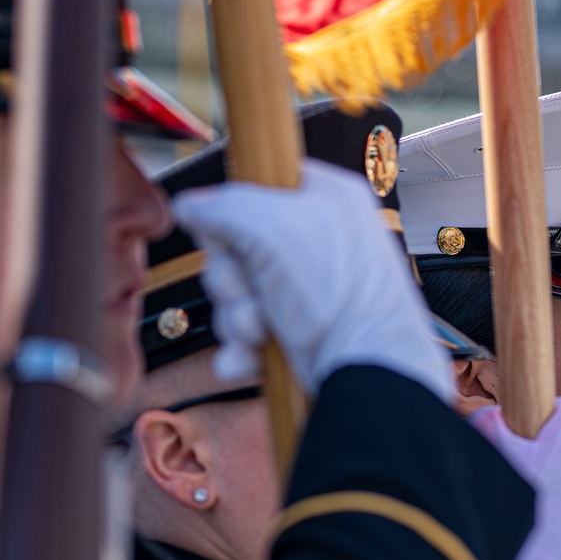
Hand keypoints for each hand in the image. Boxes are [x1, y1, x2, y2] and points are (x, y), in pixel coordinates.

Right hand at [172, 160, 452, 401]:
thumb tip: (191, 205)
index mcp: (328, 200)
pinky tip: (251, 356)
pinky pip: (248, 334)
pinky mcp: (300, 334)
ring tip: (259, 330)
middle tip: (248, 291)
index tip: (228, 234)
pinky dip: (243, 348)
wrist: (369, 373)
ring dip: (237, 317)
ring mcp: (310, 291)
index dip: (233, 213)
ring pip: (239, 294)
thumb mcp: (276, 229)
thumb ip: (226, 207)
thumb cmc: (338, 296)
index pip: (261, 186)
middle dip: (231, 277)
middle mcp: (320, 241)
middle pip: (239, 245)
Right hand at [471, 398, 560, 559]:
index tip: (515, 437)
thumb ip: (490, 430)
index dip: (535, 420)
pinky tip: (533, 541)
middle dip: (536, 460)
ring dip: (544, 493)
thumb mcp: (495, 465)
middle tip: (509, 480)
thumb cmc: (530, 530)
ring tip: (519, 518)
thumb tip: (488, 418)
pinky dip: (555, 522)